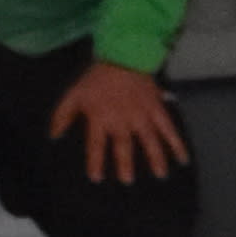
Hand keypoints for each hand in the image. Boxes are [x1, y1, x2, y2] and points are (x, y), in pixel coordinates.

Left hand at [45, 59, 185, 182]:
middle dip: (125, 165)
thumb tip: (53, 136)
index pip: (96, 145)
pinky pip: (169, 129)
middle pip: (124, 146)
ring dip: (155, 159)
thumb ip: (62, 116)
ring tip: (160, 176)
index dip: (95, 162)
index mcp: (100, 118)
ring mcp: (142, 115)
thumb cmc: (96, 78)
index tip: (96, 178)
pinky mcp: (157, 109)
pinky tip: (182, 158)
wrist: (122, 56)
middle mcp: (122, 120)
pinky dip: (177, 144)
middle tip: (127, 181)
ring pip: (150, 141)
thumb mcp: (73, 95)